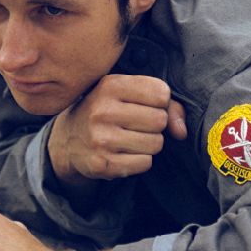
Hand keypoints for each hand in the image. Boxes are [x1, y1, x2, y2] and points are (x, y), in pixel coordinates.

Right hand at [48, 73, 186, 184]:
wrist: (68, 140)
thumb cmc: (107, 111)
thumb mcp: (128, 94)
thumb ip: (165, 104)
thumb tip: (181, 132)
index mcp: (110, 85)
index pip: (161, 93)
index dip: (159, 101)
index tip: (144, 104)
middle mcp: (103, 111)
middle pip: (160, 120)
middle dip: (155, 124)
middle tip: (136, 123)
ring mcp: (101, 139)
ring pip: (156, 143)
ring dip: (149, 143)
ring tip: (130, 138)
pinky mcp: (103, 164)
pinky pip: (145, 163)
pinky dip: (140, 160)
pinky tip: (124, 152)